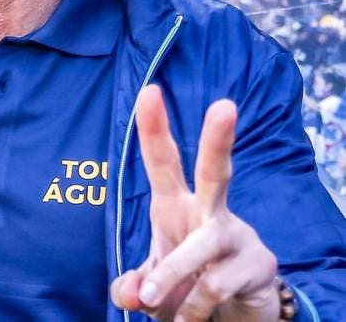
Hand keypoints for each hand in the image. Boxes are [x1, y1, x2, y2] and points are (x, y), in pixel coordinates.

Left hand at [110, 86, 279, 321]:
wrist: (232, 314)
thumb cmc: (184, 283)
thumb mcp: (150, 285)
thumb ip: (133, 286)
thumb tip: (131, 293)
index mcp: (175, 204)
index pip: (162, 161)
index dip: (154, 128)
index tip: (150, 90)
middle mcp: (209, 211)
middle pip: (215, 170)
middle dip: (219, 139)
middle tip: (225, 105)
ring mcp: (237, 235)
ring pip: (201, 247)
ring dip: (172, 274)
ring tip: (155, 302)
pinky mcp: (258, 264)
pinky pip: (213, 288)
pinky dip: (192, 310)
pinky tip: (192, 318)